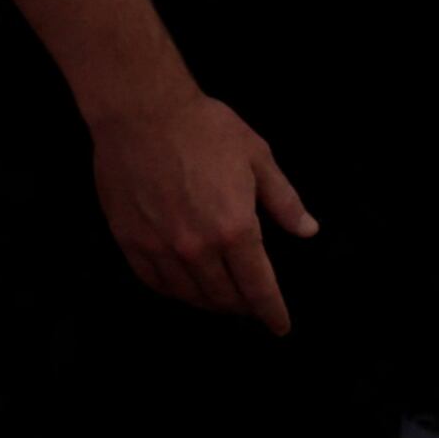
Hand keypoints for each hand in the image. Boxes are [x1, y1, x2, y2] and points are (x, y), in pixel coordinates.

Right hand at [87, 84, 317, 326]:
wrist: (142, 111)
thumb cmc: (205, 128)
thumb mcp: (258, 157)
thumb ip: (284, 200)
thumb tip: (308, 230)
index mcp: (235, 229)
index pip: (258, 288)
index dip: (272, 312)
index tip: (279, 326)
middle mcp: (198, 248)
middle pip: (224, 297)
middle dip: (242, 307)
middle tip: (250, 304)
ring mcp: (160, 248)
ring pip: (189, 295)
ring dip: (209, 302)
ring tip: (220, 298)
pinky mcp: (130, 241)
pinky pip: (154, 282)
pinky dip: (174, 291)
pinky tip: (183, 287)